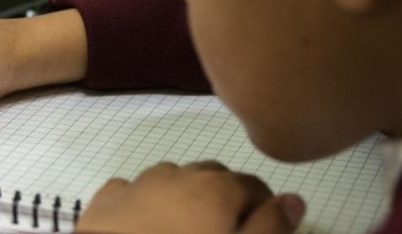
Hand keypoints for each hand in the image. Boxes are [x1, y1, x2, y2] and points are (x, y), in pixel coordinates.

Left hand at [77, 161, 304, 233]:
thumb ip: (270, 227)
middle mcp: (179, 174)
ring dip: (185, 198)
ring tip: (187, 231)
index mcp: (216, 186)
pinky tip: (144, 225)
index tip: (264, 231)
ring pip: (173, 180)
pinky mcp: (107, 199)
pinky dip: (145, 202)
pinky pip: (134, 190)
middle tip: (227, 231)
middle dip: (226, 199)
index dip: (264, 209)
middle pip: (214, 177)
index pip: (255, 186)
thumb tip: (294, 198)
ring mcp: (139, 183)